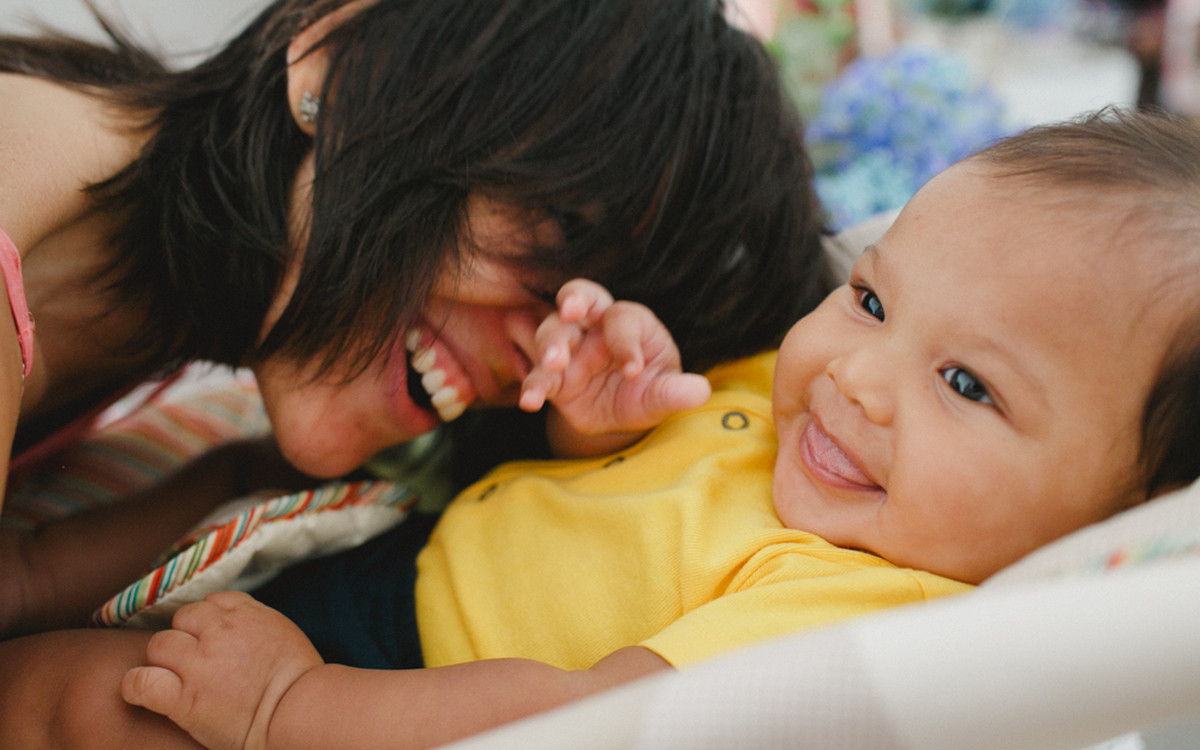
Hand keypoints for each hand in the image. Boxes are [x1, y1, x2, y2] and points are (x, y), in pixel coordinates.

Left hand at [122, 591, 322, 749]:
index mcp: (247, 614)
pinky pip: (141, 683)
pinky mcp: (185, 699)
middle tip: (195, 662)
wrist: (300, 711)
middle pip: (183, 619)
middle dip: (186, 637)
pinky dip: (136, 687)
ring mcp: (199, 664)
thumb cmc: (302, 681)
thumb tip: (240, 627)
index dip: (208, 621)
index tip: (213, 638)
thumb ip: (257, 623)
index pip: (212, 602)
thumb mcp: (284, 633)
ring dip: (163, 660)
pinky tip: (142, 692)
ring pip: (159, 645)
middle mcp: (219, 632)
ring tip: (174, 678)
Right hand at [519, 279, 710, 454]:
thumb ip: (677, 392)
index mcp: (630, 322)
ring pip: (552, 331)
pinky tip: (531, 401)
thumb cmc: (649, 391)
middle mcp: (596, 326)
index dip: (626, 342)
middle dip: (574, 299)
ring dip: (550, 344)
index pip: (624, 318)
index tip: (632, 370)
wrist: (623, 416)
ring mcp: (570, 348)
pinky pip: (539, 375)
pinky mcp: (553, 376)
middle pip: (581, 296)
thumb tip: (700, 390)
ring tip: (553, 364)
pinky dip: (533, 385)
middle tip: (570, 312)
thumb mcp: (664, 394)